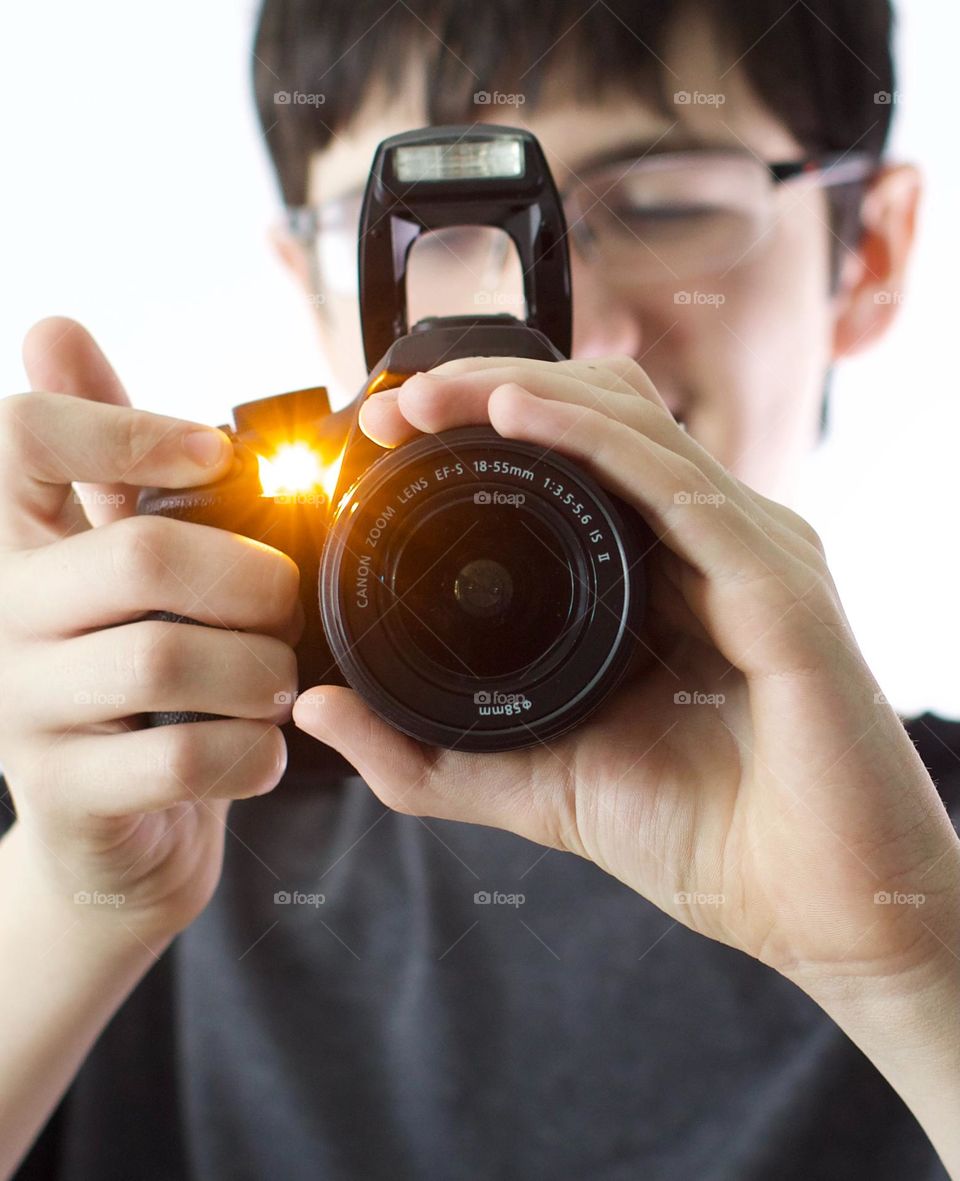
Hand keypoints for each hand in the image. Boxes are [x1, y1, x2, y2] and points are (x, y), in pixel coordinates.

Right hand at [0, 318, 300, 939]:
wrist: (110, 828)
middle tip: (286, 604)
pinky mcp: (64, 794)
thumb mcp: (111, 561)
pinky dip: (250, 751)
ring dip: (258, 669)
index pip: (25, 436)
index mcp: (16, 540)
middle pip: (143, 555)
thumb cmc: (131, 675)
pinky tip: (261, 748)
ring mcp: (22, 708)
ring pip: (167, 661)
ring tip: (276, 680)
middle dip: (251, 579)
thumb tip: (52, 326)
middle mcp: (2, 613)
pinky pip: (182, 759)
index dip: (127, 426)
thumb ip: (103, 462)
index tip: (216, 454)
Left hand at [294, 354, 959, 996]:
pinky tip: (519, 415)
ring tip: (431, 395)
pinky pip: (679, 487)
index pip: (572, 457)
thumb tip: (321, 707)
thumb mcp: (535, 786)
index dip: (479, 424)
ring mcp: (752, 554)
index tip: (383, 432)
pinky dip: (593, 439)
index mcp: (660, 574)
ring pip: (634, 425)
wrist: (817, 911)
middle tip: (390, 405)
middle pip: (600, 415)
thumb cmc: (703, 839)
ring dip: (527, 391)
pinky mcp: (781, 587)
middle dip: (489, 388)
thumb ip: (426, 757)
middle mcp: (711, 543)